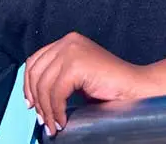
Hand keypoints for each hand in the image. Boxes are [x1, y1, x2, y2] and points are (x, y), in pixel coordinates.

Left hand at [24, 32, 147, 137]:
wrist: (136, 88)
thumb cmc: (111, 87)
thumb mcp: (77, 78)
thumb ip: (59, 78)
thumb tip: (34, 98)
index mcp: (67, 41)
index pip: (35, 61)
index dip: (28, 84)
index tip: (31, 103)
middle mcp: (68, 41)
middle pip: (36, 73)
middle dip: (37, 100)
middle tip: (43, 120)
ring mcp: (72, 50)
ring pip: (44, 85)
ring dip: (47, 110)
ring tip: (54, 125)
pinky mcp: (77, 64)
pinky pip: (56, 92)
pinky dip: (57, 111)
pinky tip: (63, 121)